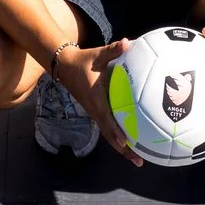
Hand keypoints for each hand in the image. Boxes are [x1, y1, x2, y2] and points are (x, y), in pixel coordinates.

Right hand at [56, 40, 142, 166]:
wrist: (64, 66)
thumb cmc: (83, 60)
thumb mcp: (97, 54)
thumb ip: (113, 49)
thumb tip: (128, 42)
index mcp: (96, 99)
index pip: (107, 119)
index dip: (116, 132)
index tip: (126, 143)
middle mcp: (95, 110)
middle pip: (110, 136)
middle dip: (124, 150)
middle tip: (139, 161)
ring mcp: (95, 113)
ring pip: (109, 134)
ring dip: (122, 147)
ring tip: (138, 157)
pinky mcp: (97, 112)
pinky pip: (109, 128)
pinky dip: (119, 136)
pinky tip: (133, 139)